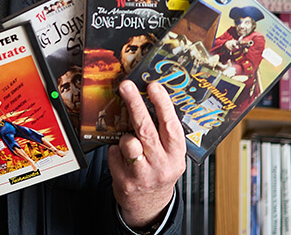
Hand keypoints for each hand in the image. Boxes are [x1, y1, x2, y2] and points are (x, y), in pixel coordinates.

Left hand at [108, 80, 185, 229]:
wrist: (149, 205)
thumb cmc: (158, 171)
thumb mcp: (169, 154)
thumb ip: (162, 132)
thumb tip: (148, 99)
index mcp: (176, 155)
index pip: (171, 126)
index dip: (162, 104)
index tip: (153, 86)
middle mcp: (162, 165)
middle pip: (146, 130)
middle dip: (135, 104)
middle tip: (126, 87)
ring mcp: (143, 175)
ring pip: (128, 143)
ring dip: (125, 137)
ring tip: (130, 141)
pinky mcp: (124, 181)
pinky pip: (114, 153)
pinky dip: (115, 151)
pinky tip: (122, 158)